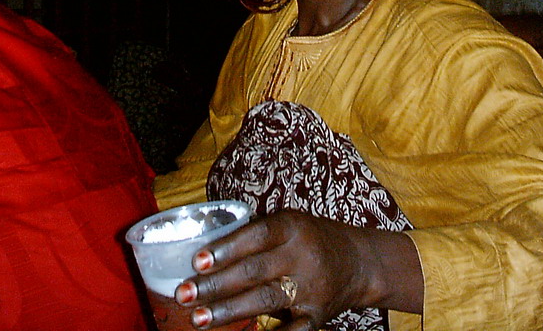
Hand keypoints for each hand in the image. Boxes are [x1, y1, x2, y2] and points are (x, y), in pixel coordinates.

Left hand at [174, 211, 422, 330]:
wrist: (358, 262)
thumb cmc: (311, 238)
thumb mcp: (289, 224)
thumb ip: (256, 235)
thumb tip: (207, 251)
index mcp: (293, 227)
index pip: (256, 236)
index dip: (226, 248)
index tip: (197, 261)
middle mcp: (303, 256)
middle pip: (254, 271)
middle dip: (215, 285)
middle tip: (183, 294)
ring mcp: (311, 289)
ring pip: (265, 300)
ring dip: (228, 311)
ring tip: (198, 318)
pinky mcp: (317, 317)